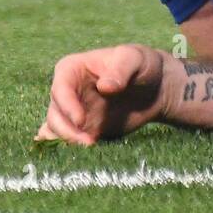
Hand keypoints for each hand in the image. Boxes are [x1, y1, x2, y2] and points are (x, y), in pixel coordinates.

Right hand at [34, 44, 169, 145]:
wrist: (157, 88)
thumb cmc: (142, 65)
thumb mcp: (134, 59)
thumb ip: (120, 70)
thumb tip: (104, 87)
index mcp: (73, 69)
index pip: (60, 88)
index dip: (67, 105)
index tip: (80, 120)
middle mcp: (68, 91)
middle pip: (55, 112)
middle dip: (66, 129)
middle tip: (87, 142)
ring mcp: (74, 110)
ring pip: (58, 128)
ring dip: (69, 140)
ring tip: (91, 147)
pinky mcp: (84, 128)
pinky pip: (69, 138)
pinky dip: (68, 145)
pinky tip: (75, 154)